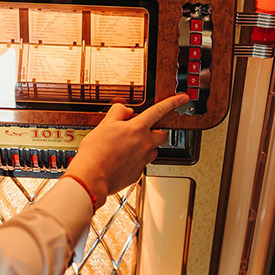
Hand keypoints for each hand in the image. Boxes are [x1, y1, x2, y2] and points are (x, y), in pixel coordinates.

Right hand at [64, 93, 189, 208]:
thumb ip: (118, 112)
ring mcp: (143, 160)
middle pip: (162, 135)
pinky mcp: (137, 173)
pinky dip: (135, 160)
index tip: (183, 98)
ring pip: (153, 150)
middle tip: (141, 131)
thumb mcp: (104, 124)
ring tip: (128, 147)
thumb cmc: (96, 152)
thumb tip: (125, 110)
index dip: (173, 102)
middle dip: (155, 131)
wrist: (91, 176)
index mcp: (137, 128)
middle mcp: (144, 144)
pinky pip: (142, 163)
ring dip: (146, 147)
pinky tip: (121, 160)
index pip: (159, 110)